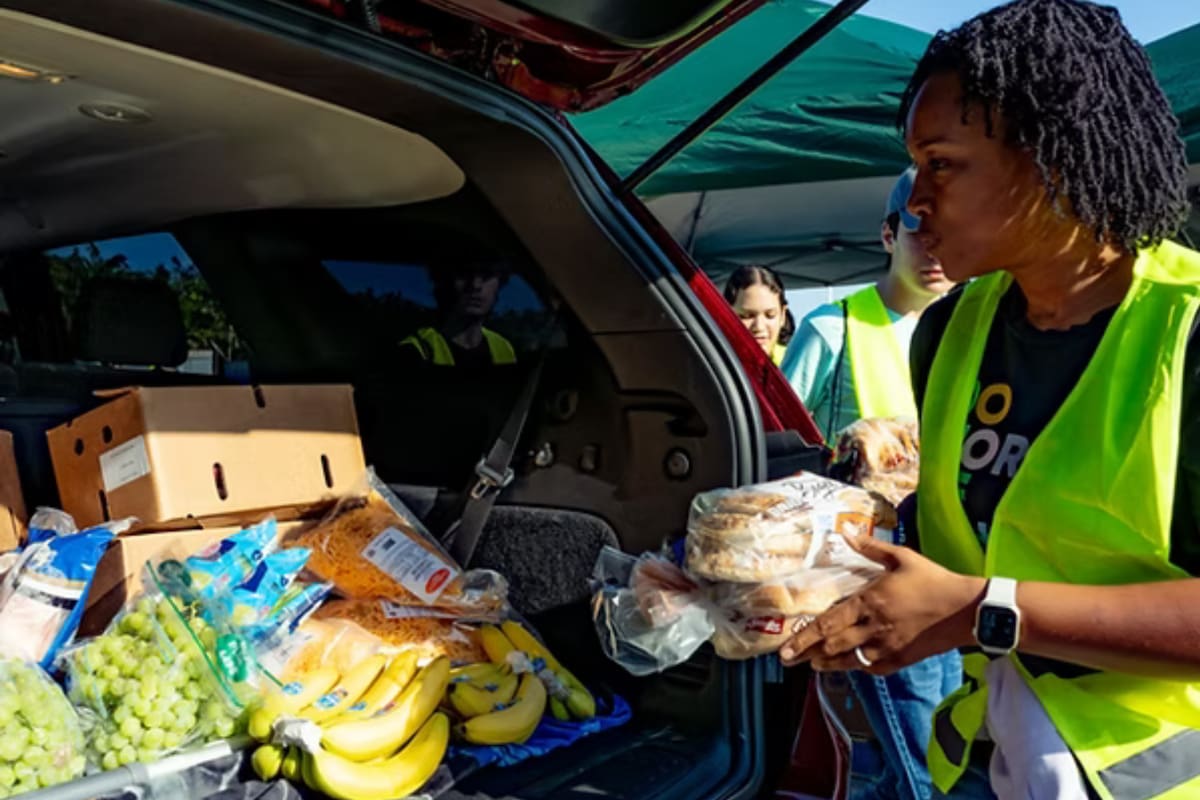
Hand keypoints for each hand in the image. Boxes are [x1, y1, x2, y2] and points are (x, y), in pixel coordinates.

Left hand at [778, 535, 984, 673]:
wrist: (966, 609)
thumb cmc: (934, 580)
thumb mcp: (902, 557)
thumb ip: (870, 547)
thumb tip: (846, 531)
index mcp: (870, 602)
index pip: (828, 623)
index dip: (804, 636)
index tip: (786, 646)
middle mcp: (873, 628)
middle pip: (832, 645)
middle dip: (807, 653)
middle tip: (788, 659)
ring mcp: (887, 647)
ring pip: (849, 660)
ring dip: (828, 662)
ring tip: (812, 664)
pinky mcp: (902, 659)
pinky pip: (872, 667)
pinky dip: (857, 666)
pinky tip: (849, 664)